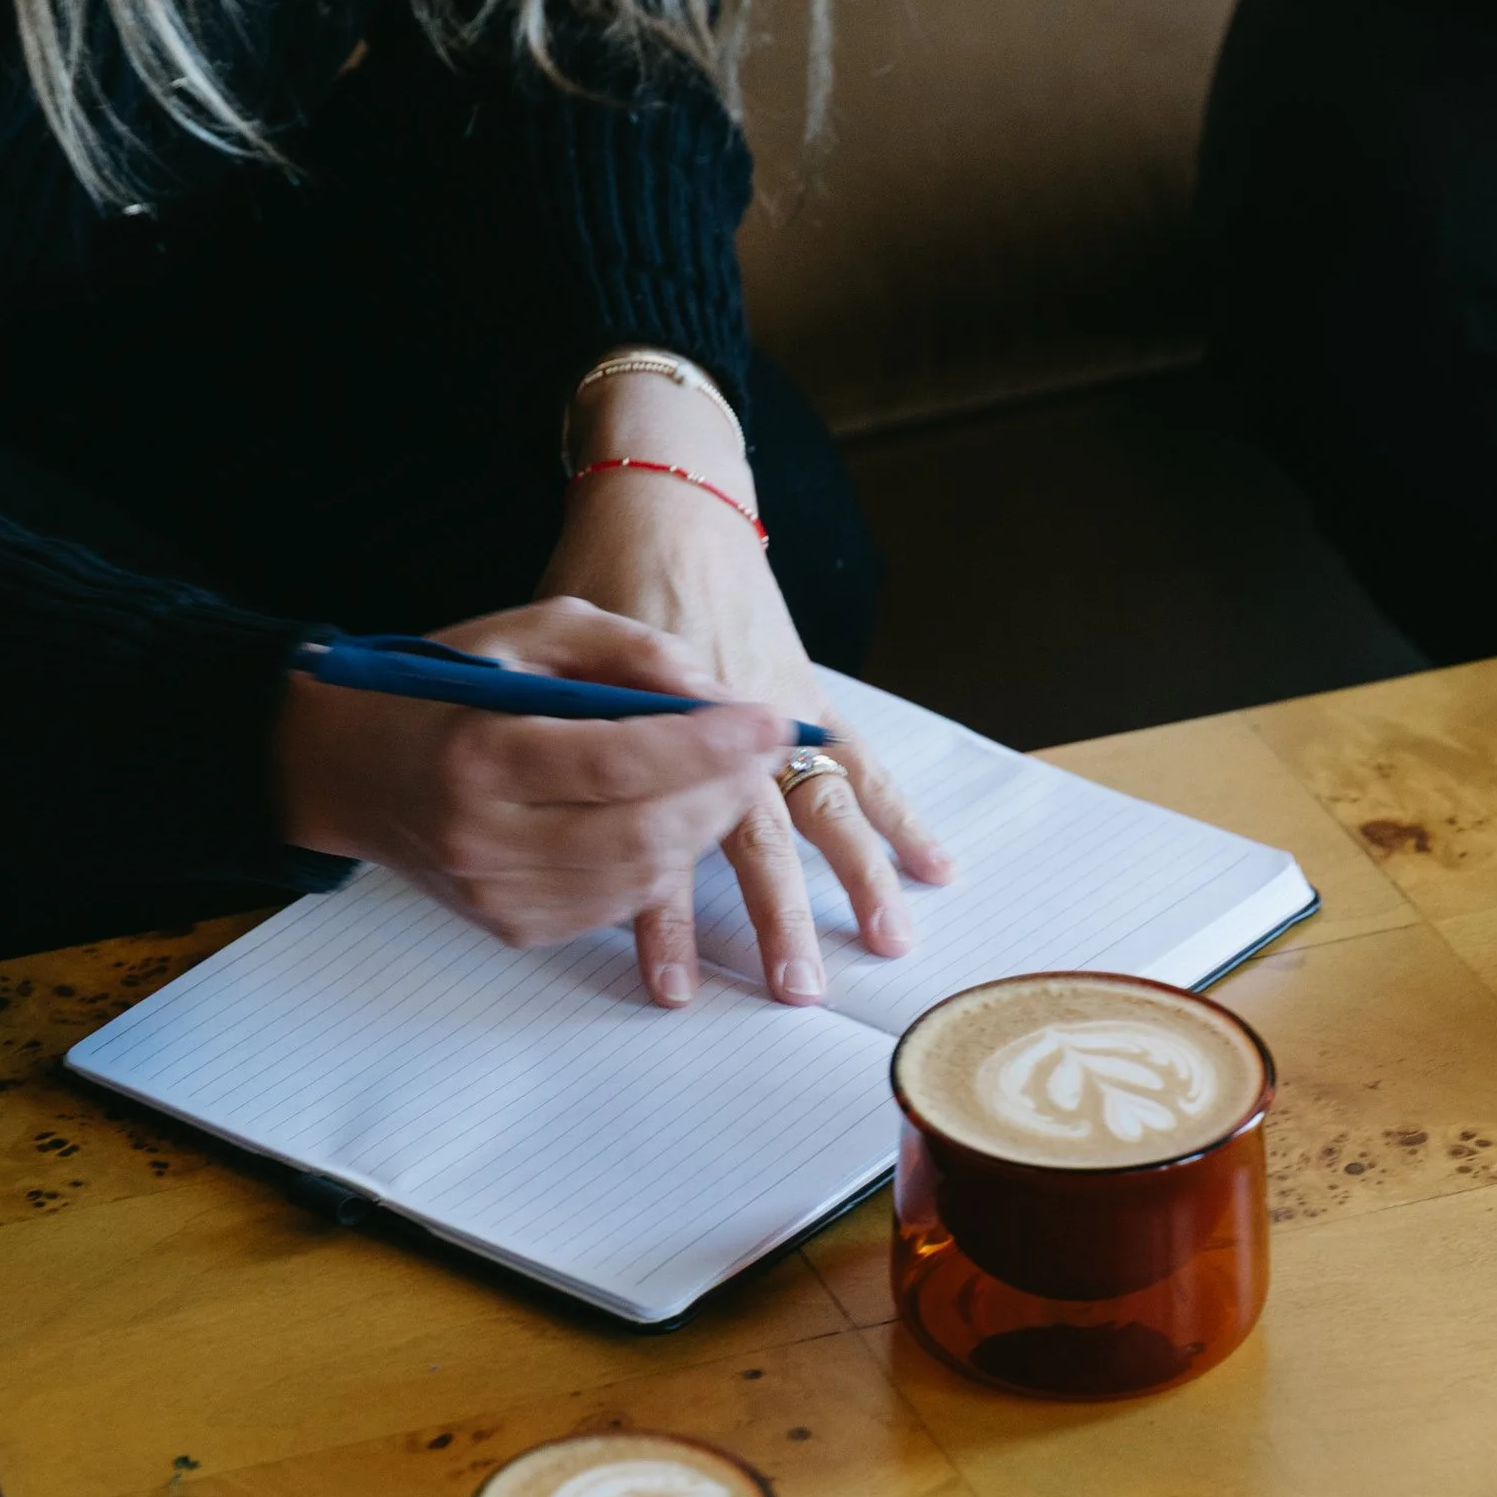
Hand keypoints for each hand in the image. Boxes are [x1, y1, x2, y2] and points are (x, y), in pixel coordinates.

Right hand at [272, 598, 790, 954]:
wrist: (346, 767)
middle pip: (643, 832)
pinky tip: (676, 820)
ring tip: (730, 780)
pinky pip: (617, 906)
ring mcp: (498, 895)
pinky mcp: (513, 928)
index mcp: (478, 753)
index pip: (620, 759)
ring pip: (641, 879)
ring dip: (704, 830)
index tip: (772, 720)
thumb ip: (622, 648)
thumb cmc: (443, 687)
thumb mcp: (522, 632)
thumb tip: (717, 693)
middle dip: (723, 792)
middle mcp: (485, 838)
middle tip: (765, 751)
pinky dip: (664, 863)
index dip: (710, 745)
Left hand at [542, 366, 953, 1005]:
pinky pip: (866, 763)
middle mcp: (728, 725)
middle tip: (794, 987)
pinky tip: (937, 868)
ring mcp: (780, 711)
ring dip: (857, 879)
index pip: (665, 841)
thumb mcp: (559, 653)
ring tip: (884, 942)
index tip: (675, 983)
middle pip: (755, 834)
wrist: (662, 508)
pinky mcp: (809, 698)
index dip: (669, 912)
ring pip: (823, 804)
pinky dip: (901, 817)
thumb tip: (602, 830)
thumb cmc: (602, 587)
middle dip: (776, 916)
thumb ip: (578, 737)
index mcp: (657, 722)